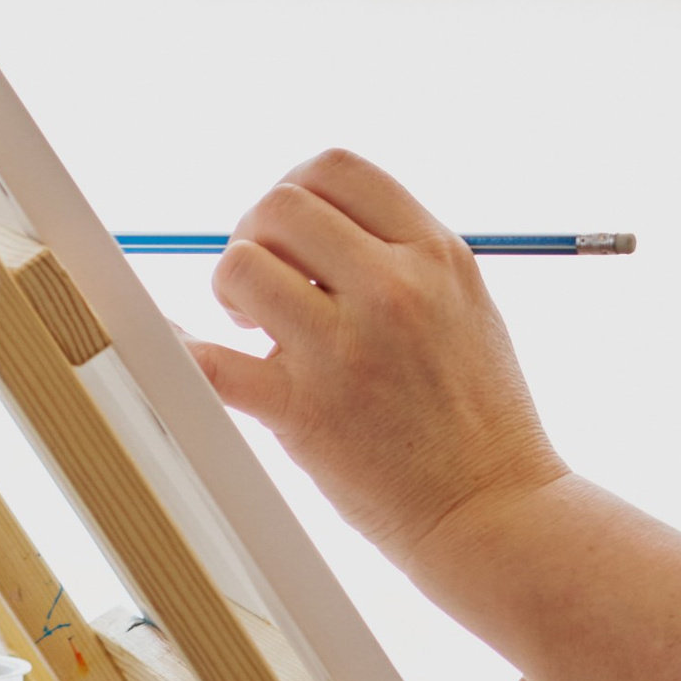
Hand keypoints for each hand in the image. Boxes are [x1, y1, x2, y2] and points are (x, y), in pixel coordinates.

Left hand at [187, 149, 565, 570]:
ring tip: (252, 325)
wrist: (495, 510)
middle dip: (257, 234)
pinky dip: (185, 349)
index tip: (292, 231)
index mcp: (437, 256)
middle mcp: (394, 290)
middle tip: (265, 281)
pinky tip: (192, 349)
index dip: (296, 188)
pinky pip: (211, 361)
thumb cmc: (483, 418)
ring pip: (241, 267)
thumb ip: (406, 260)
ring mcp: (347, 350)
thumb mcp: (468, 308)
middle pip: (281, 206)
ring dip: (232, 289)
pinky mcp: (304, 412)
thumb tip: (322, 231)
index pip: (338, 170)